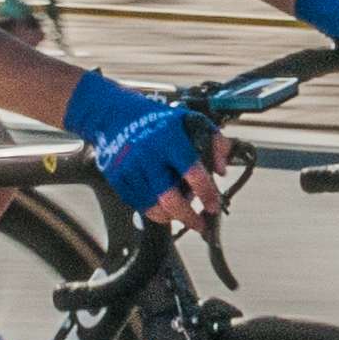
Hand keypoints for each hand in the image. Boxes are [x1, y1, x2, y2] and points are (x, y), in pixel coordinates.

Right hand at [63, 69, 229, 225]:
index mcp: (170, 139)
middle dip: (188, 217)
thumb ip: (215, 142)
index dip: (207, 194)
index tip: (214, 206)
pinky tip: (161, 206)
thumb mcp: (192, 121)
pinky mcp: (117, 177)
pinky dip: (152, 210)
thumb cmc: (159, 121)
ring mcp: (130, 167)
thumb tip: (221, 170)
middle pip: (170, 199)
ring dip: (171, 216)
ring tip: (180, 213)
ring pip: (152, 206)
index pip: (193, 173)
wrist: (117, 115)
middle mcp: (148, 154)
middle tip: (199, 224)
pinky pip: (137, 204)